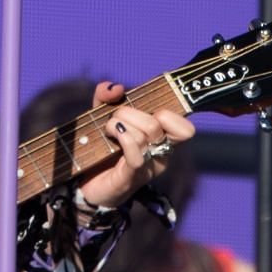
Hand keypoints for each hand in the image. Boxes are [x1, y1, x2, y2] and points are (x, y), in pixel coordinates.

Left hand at [76, 80, 196, 208]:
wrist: (86, 184)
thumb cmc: (99, 149)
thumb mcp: (101, 116)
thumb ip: (106, 96)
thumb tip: (117, 88)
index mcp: (162, 140)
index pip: (185, 129)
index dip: (169, 114)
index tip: (143, 110)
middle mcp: (160, 155)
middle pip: (157, 124)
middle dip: (130, 112)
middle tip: (113, 119)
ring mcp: (146, 168)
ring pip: (145, 135)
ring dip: (119, 124)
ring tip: (107, 129)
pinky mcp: (130, 179)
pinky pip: (137, 156)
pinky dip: (126, 139)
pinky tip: (115, 135)